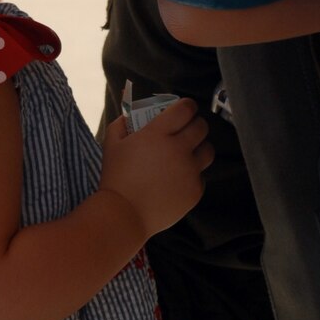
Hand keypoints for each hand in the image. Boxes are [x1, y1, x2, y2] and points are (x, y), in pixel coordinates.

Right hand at [100, 99, 212, 238]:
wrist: (125, 214)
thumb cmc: (116, 177)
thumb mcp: (112, 143)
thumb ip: (122, 123)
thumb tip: (131, 115)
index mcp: (158, 134)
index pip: (186, 109)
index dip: (188, 106)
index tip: (185, 109)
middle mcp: (178, 149)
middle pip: (201, 127)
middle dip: (196, 124)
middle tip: (187, 129)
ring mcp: (189, 171)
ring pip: (208, 150)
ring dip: (200, 147)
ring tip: (188, 152)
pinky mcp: (195, 190)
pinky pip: (201, 175)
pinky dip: (193, 173)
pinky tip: (179, 177)